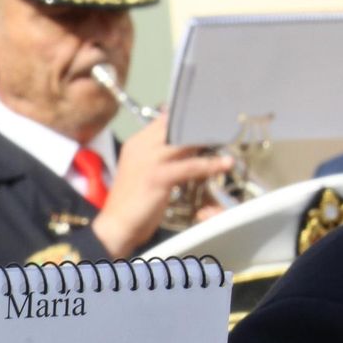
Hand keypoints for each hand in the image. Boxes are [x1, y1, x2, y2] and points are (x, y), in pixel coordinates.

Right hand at [90, 113, 233, 256]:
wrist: (116, 226)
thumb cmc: (132, 202)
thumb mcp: (143, 170)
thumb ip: (159, 154)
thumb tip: (186, 146)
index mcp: (136, 143)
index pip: (164, 119)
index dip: (187, 117)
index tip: (206, 117)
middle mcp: (141, 147)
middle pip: (176, 125)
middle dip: (200, 125)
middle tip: (222, 127)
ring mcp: (148, 161)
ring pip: (185, 142)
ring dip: (208, 141)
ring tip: (226, 141)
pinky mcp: (157, 177)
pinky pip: (190, 166)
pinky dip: (211, 165)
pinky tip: (225, 164)